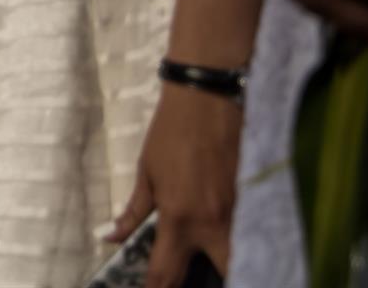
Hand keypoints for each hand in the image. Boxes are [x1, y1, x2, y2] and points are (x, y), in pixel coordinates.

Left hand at [105, 83, 240, 285]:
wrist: (208, 99)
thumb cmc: (171, 133)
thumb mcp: (145, 172)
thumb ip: (133, 212)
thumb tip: (110, 237)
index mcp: (179, 219)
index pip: (166, 273)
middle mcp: (213, 224)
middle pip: (223, 275)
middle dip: (210, 283)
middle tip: (190, 279)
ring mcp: (239, 214)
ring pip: (242, 258)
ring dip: (231, 267)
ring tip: (214, 267)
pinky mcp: (257, 200)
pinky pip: (253, 234)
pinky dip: (246, 244)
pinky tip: (237, 245)